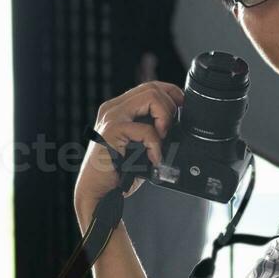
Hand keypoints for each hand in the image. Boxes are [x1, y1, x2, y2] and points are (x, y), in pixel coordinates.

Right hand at [75, 81, 184, 227]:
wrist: (97, 191)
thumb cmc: (118, 172)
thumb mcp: (139, 144)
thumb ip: (152, 129)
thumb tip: (178, 123)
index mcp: (119, 108)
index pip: (150, 86)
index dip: (171, 93)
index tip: (181, 109)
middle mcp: (113, 108)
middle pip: (153, 87)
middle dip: (170, 107)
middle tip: (169, 131)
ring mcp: (112, 116)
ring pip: (151, 97)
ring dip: (165, 119)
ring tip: (161, 141)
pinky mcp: (112, 130)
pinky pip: (147, 129)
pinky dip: (156, 146)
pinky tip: (153, 159)